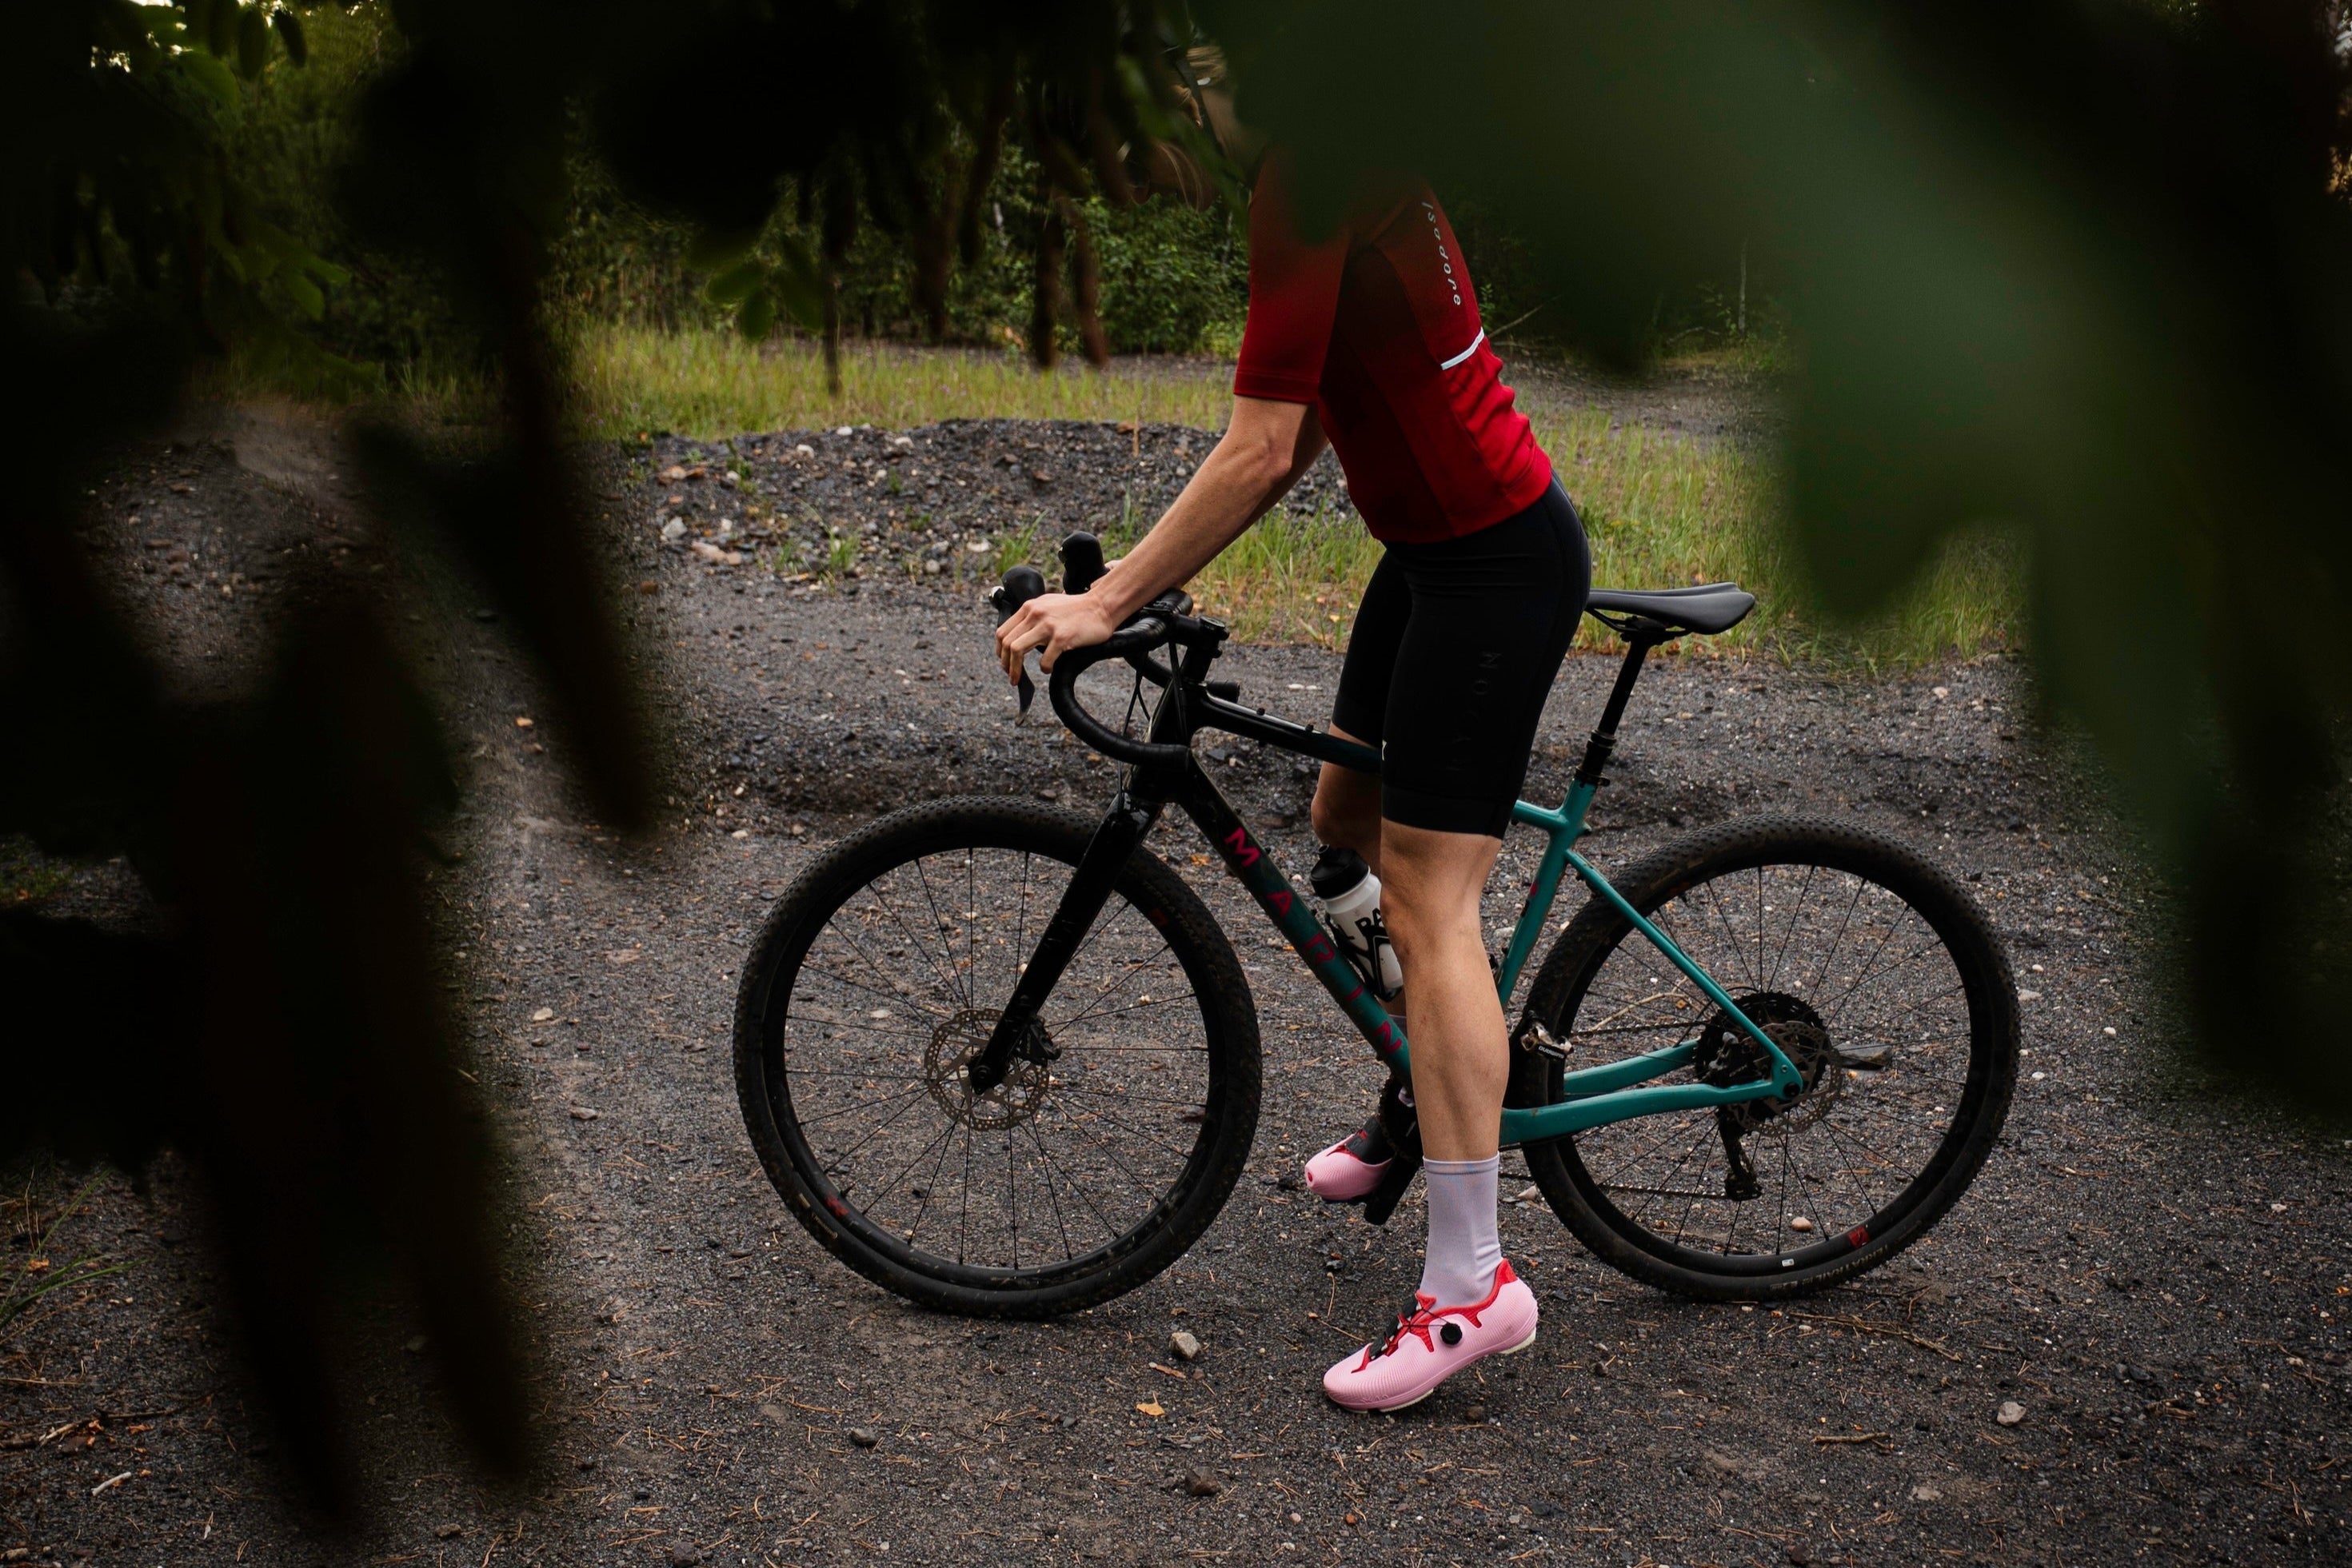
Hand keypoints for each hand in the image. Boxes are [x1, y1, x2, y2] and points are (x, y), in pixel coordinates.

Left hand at [995, 590, 1119, 685]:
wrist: (1102, 606)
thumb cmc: (1078, 609)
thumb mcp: (1048, 605)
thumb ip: (1033, 616)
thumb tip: (1020, 635)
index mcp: (1029, 607)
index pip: (1003, 631)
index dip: (1000, 651)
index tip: (1005, 662)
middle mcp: (1035, 614)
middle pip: (1007, 642)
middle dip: (1005, 664)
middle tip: (1011, 676)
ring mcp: (1047, 625)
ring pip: (1017, 650)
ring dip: (1015, 669)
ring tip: (1019, 679)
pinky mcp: (1062, 637)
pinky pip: (1044, 659)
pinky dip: (1044, 668)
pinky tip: (1048, 669)